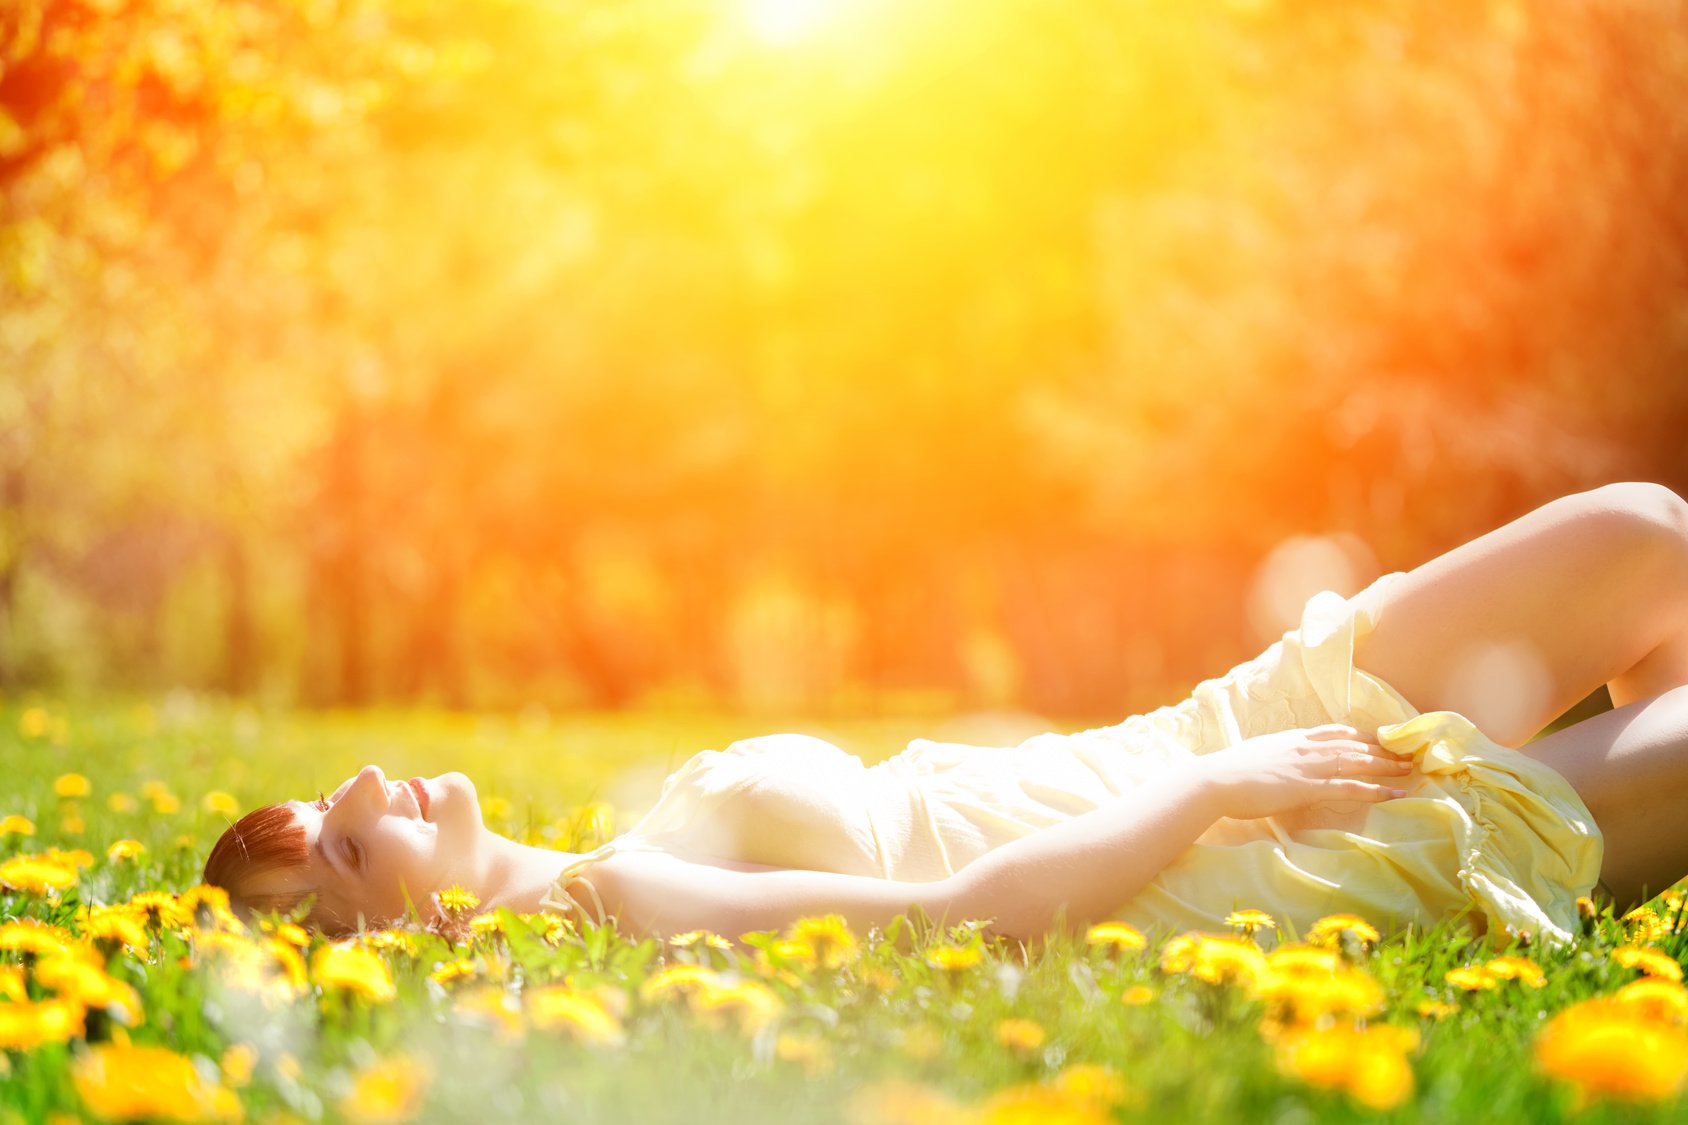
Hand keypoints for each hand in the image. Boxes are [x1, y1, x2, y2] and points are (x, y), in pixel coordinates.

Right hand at [1195, 724, 1413, 821]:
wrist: (1215, 781)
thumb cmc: (1229, 773)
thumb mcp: (1258, 757)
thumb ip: (1276, 757)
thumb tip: (1281, 764)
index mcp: (1293, 739)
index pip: (1335, 732)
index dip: (1361, 736)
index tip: (1380, 740)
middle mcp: (1305, 748)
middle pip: (1353, 745)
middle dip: (1382, 750)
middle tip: (1407, 754)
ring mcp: (1308, 766)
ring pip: (1358, 762)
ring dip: (1386, 766)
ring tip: (1409, 770)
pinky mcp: (1308, 787)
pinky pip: (1350, 788)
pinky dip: (1377, 790)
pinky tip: (1395, 795)